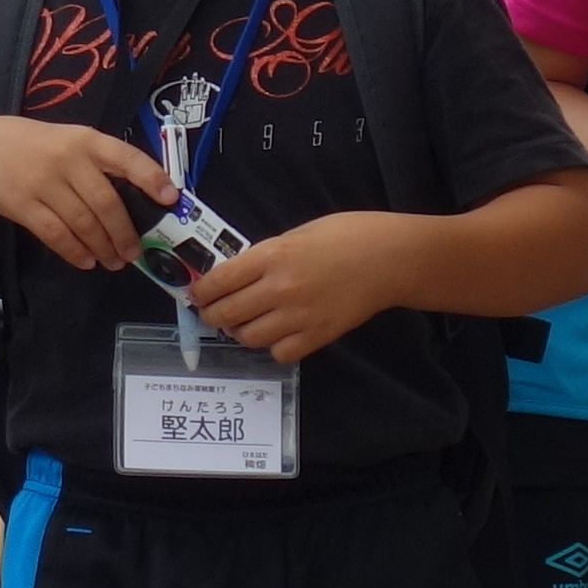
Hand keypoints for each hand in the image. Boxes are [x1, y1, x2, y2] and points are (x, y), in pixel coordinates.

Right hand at [0, 117, 171, 274]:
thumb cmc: (35, 146)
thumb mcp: (69, 139)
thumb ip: (99, 162)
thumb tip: (137, 199)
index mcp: (86, 140)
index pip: (126, 157)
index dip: (151, 177)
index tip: (170, 198)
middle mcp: (68, 160)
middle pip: (106, 203)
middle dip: (124, 233)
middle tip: (134, 253)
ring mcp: (44, 183)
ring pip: (83, 223)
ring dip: (103, 247)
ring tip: (113, 261)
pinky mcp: (23, 205)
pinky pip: (56, 235)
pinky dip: (75, 252)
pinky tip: (86, 260)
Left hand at [177, 211, 419, 364]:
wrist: (390, 258)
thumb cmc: (347, 235)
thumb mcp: (298, 234)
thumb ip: (266, 256)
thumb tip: (238, 276)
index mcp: (272, 255)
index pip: (219, 280)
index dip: (200, 290)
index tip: (197, 293)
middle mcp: (280, 288)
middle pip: (226, 312)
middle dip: (211, 315)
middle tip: (211, 313)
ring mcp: (299, 315)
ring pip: (248, 337)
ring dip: (239, 332)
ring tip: (243, 323)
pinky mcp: (318, 336)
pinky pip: (279, 353)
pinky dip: (273, 347)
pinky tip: (277, 334)